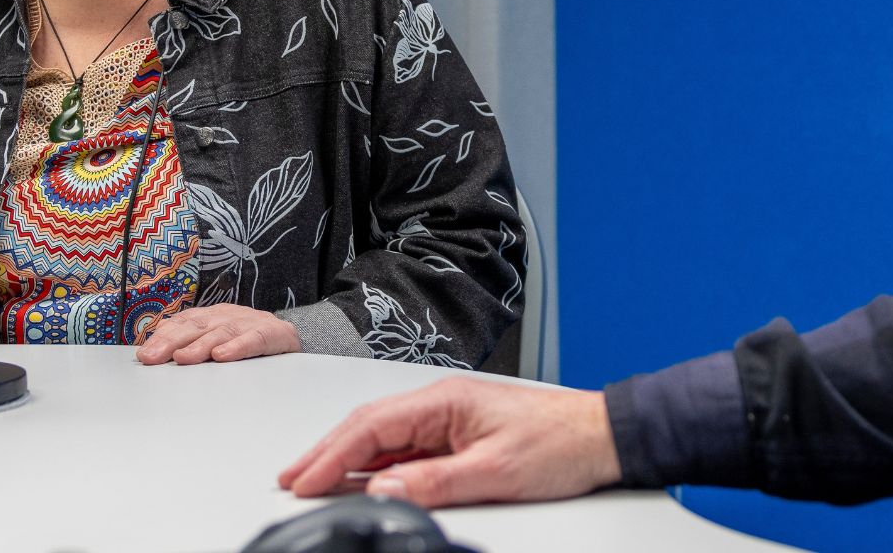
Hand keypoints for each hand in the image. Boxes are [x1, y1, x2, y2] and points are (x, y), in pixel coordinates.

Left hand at [134, 304, 301, 364]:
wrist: (291, 335)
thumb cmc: (248, 339)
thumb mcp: (218, 338)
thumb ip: (191, 342)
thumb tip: (155, 349)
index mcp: (213, 316)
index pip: (183, 323)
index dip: (163, 337)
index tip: (144, 354)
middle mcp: (227, 315)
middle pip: (196, 326)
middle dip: (172, 342)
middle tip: (153, 358)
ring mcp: (249, 322)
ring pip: (221, 332)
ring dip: (200, 346)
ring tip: (183, 358)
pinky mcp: (271, 333)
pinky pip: (253, 339)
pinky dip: (237, 347)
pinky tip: (223, 355)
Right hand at [278, 378, 622, 507]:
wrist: (602, 435)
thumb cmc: (560, 444)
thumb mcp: (497, 471)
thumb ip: (436, 482)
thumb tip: (382, 491)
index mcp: (444, 400)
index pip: (372, 426)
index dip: (331, 455)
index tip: (303, 480)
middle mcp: (441, 404)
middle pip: (368, 427)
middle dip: (325, 453)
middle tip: (290, 479)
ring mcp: (448, 419)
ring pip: (383, 438)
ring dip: (347, 459)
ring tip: (312, 480)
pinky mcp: (459, 436)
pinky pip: (405, 449)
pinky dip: (376, 464)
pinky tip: (361, 480)